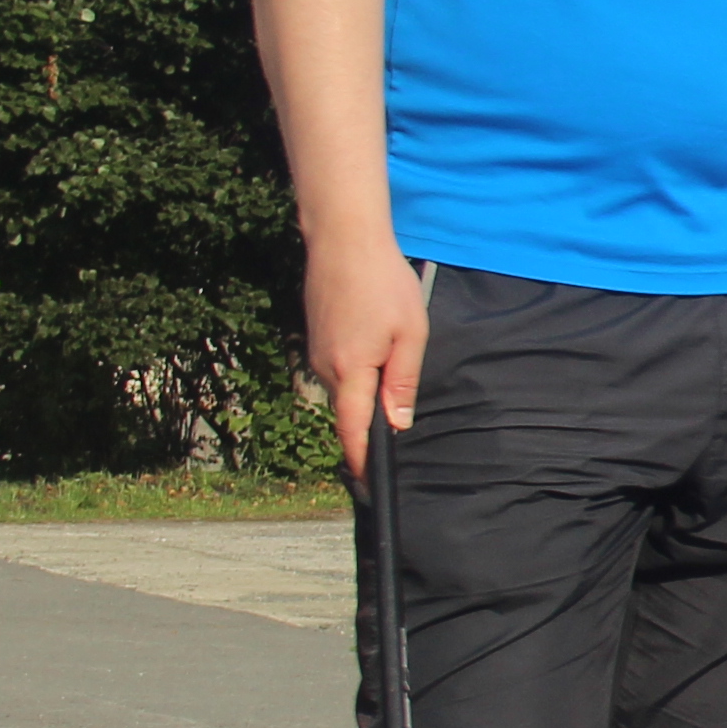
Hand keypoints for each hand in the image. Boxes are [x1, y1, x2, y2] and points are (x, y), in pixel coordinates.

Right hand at [304, 234, 427, 477]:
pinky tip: (374, 356)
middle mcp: (326, 369)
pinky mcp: (316, 341)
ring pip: (344, 392)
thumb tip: (396, 423)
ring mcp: (316, 354)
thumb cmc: (384, 284)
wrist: (343, 241)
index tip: (371, 486)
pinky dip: (355, 377)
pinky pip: (338, 372)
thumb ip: (403, 382)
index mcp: (351, 371)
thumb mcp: (411, 334)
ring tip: (389, 386)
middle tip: (393, 439)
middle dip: (367, 430)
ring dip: (364, 397)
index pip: (353, 431)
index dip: (362, 461)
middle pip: (349, 413)